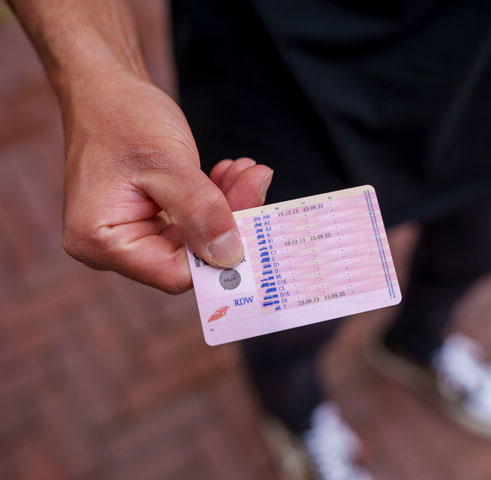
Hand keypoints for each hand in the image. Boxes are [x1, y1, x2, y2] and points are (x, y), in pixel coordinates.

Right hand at [61, 68, 272, 293]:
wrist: (104, 86)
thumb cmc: (121, 115)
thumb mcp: (166, 161)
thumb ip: (200, 210)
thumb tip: (231, 255)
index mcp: (102, 241)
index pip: (174, 272)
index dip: (218, 255)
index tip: (255, 223)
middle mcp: (114, 246)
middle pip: (189, 256)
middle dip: (229, 221)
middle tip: (256, 183)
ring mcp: (132, 232)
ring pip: (196, 237)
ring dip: (227, 205)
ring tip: (246, 172)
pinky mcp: (149, 217)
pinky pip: (191, 220)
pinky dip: (214, 198)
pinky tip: (229, 172)